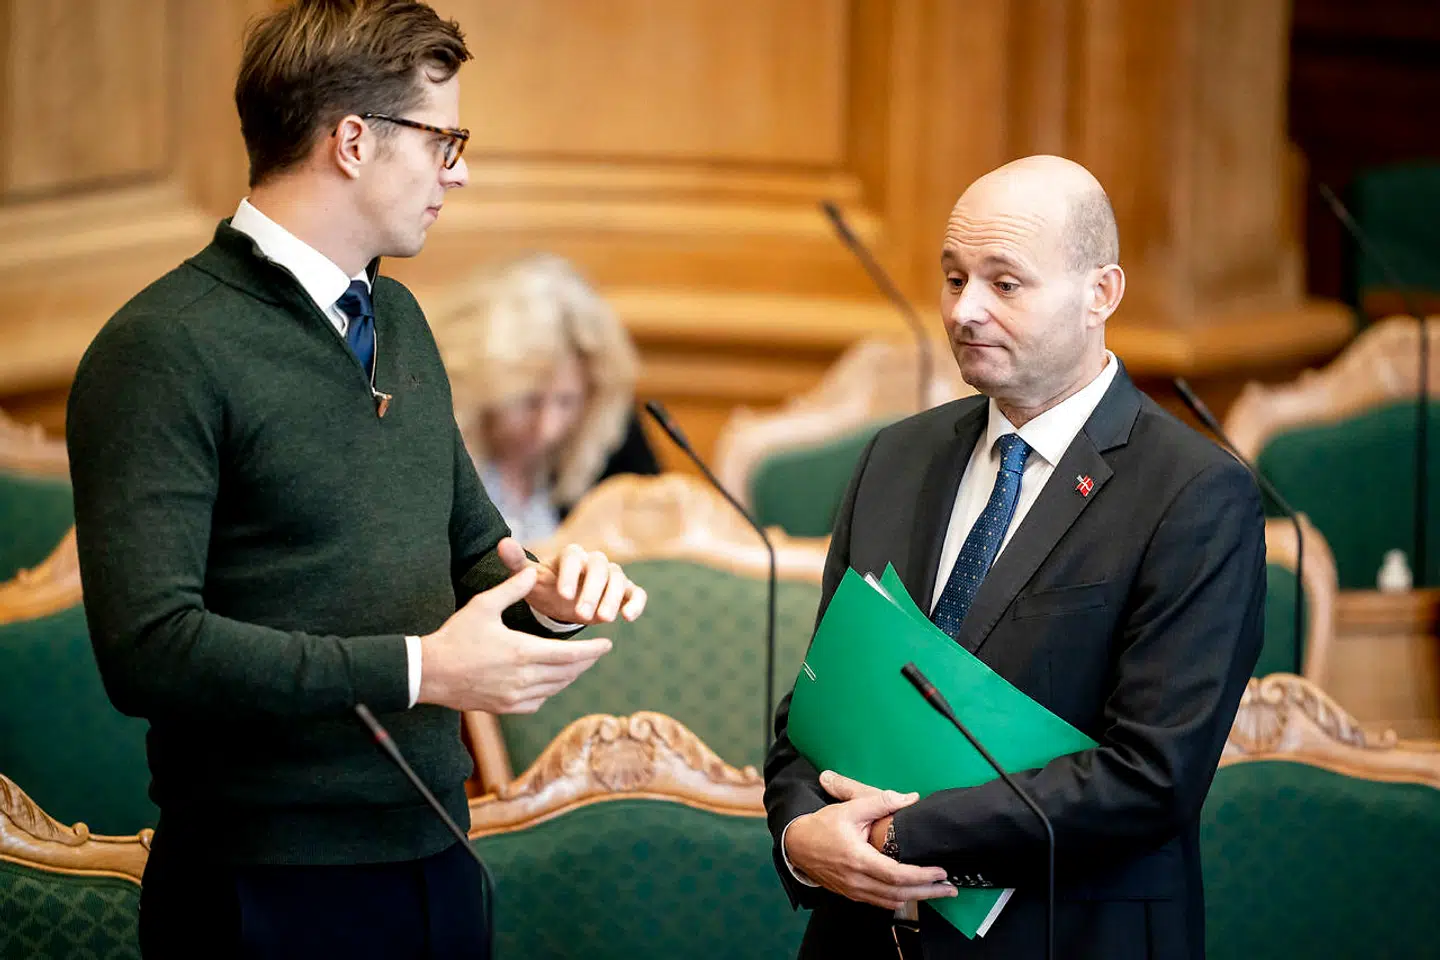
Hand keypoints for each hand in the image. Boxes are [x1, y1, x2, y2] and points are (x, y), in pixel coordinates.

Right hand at [418, 565, 612, 712]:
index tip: (607, 644)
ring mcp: (514, 697)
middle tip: (598, 652)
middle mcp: (523, 679)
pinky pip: (538, 702)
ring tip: (579, 664)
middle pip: (568, 673)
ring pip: (555, 688)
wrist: (429, 672)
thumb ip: (512, 589)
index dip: (592, 651)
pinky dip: (550, 691)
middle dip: (586, 662)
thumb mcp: (483, 605)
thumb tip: (535, 572)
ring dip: (570, 676)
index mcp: (522, 652)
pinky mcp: (504, 707)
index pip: (570, 655)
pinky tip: (551, 681)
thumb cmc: (455, 636)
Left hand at [498, 537, 646, 624]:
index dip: (570, 574)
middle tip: (582, 615)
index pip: (573, 557)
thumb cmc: (545, 588)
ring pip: (618, 579)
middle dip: (592, 591)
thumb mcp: (529, 579)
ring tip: (603, 619)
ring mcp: (612, 576)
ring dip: (612, 598)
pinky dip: (635, 603)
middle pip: (599, 568)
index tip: (562, 595)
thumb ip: (517, 563)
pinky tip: (628, 618)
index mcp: (571, 556)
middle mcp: (594, 561)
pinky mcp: (625, 591)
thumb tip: (502, 543)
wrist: (561, 601)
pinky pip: (635, 593)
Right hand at [785, 770, 955, 910]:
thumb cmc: (821, 826)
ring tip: (936, 892)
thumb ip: (880, 802)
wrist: (796, 844)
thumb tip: (909, 798)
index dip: (921, 876)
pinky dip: (898, 899)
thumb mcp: (850, 808)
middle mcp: (857, 880)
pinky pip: (879, 902)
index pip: (896, 875)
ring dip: (916, 898)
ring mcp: (854, 890)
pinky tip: (911, 893)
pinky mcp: (851, 893)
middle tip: (949, 889)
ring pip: (891, 901)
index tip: (940, 871)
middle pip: (899, 894)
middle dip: (928, 893)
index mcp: (858, 859)